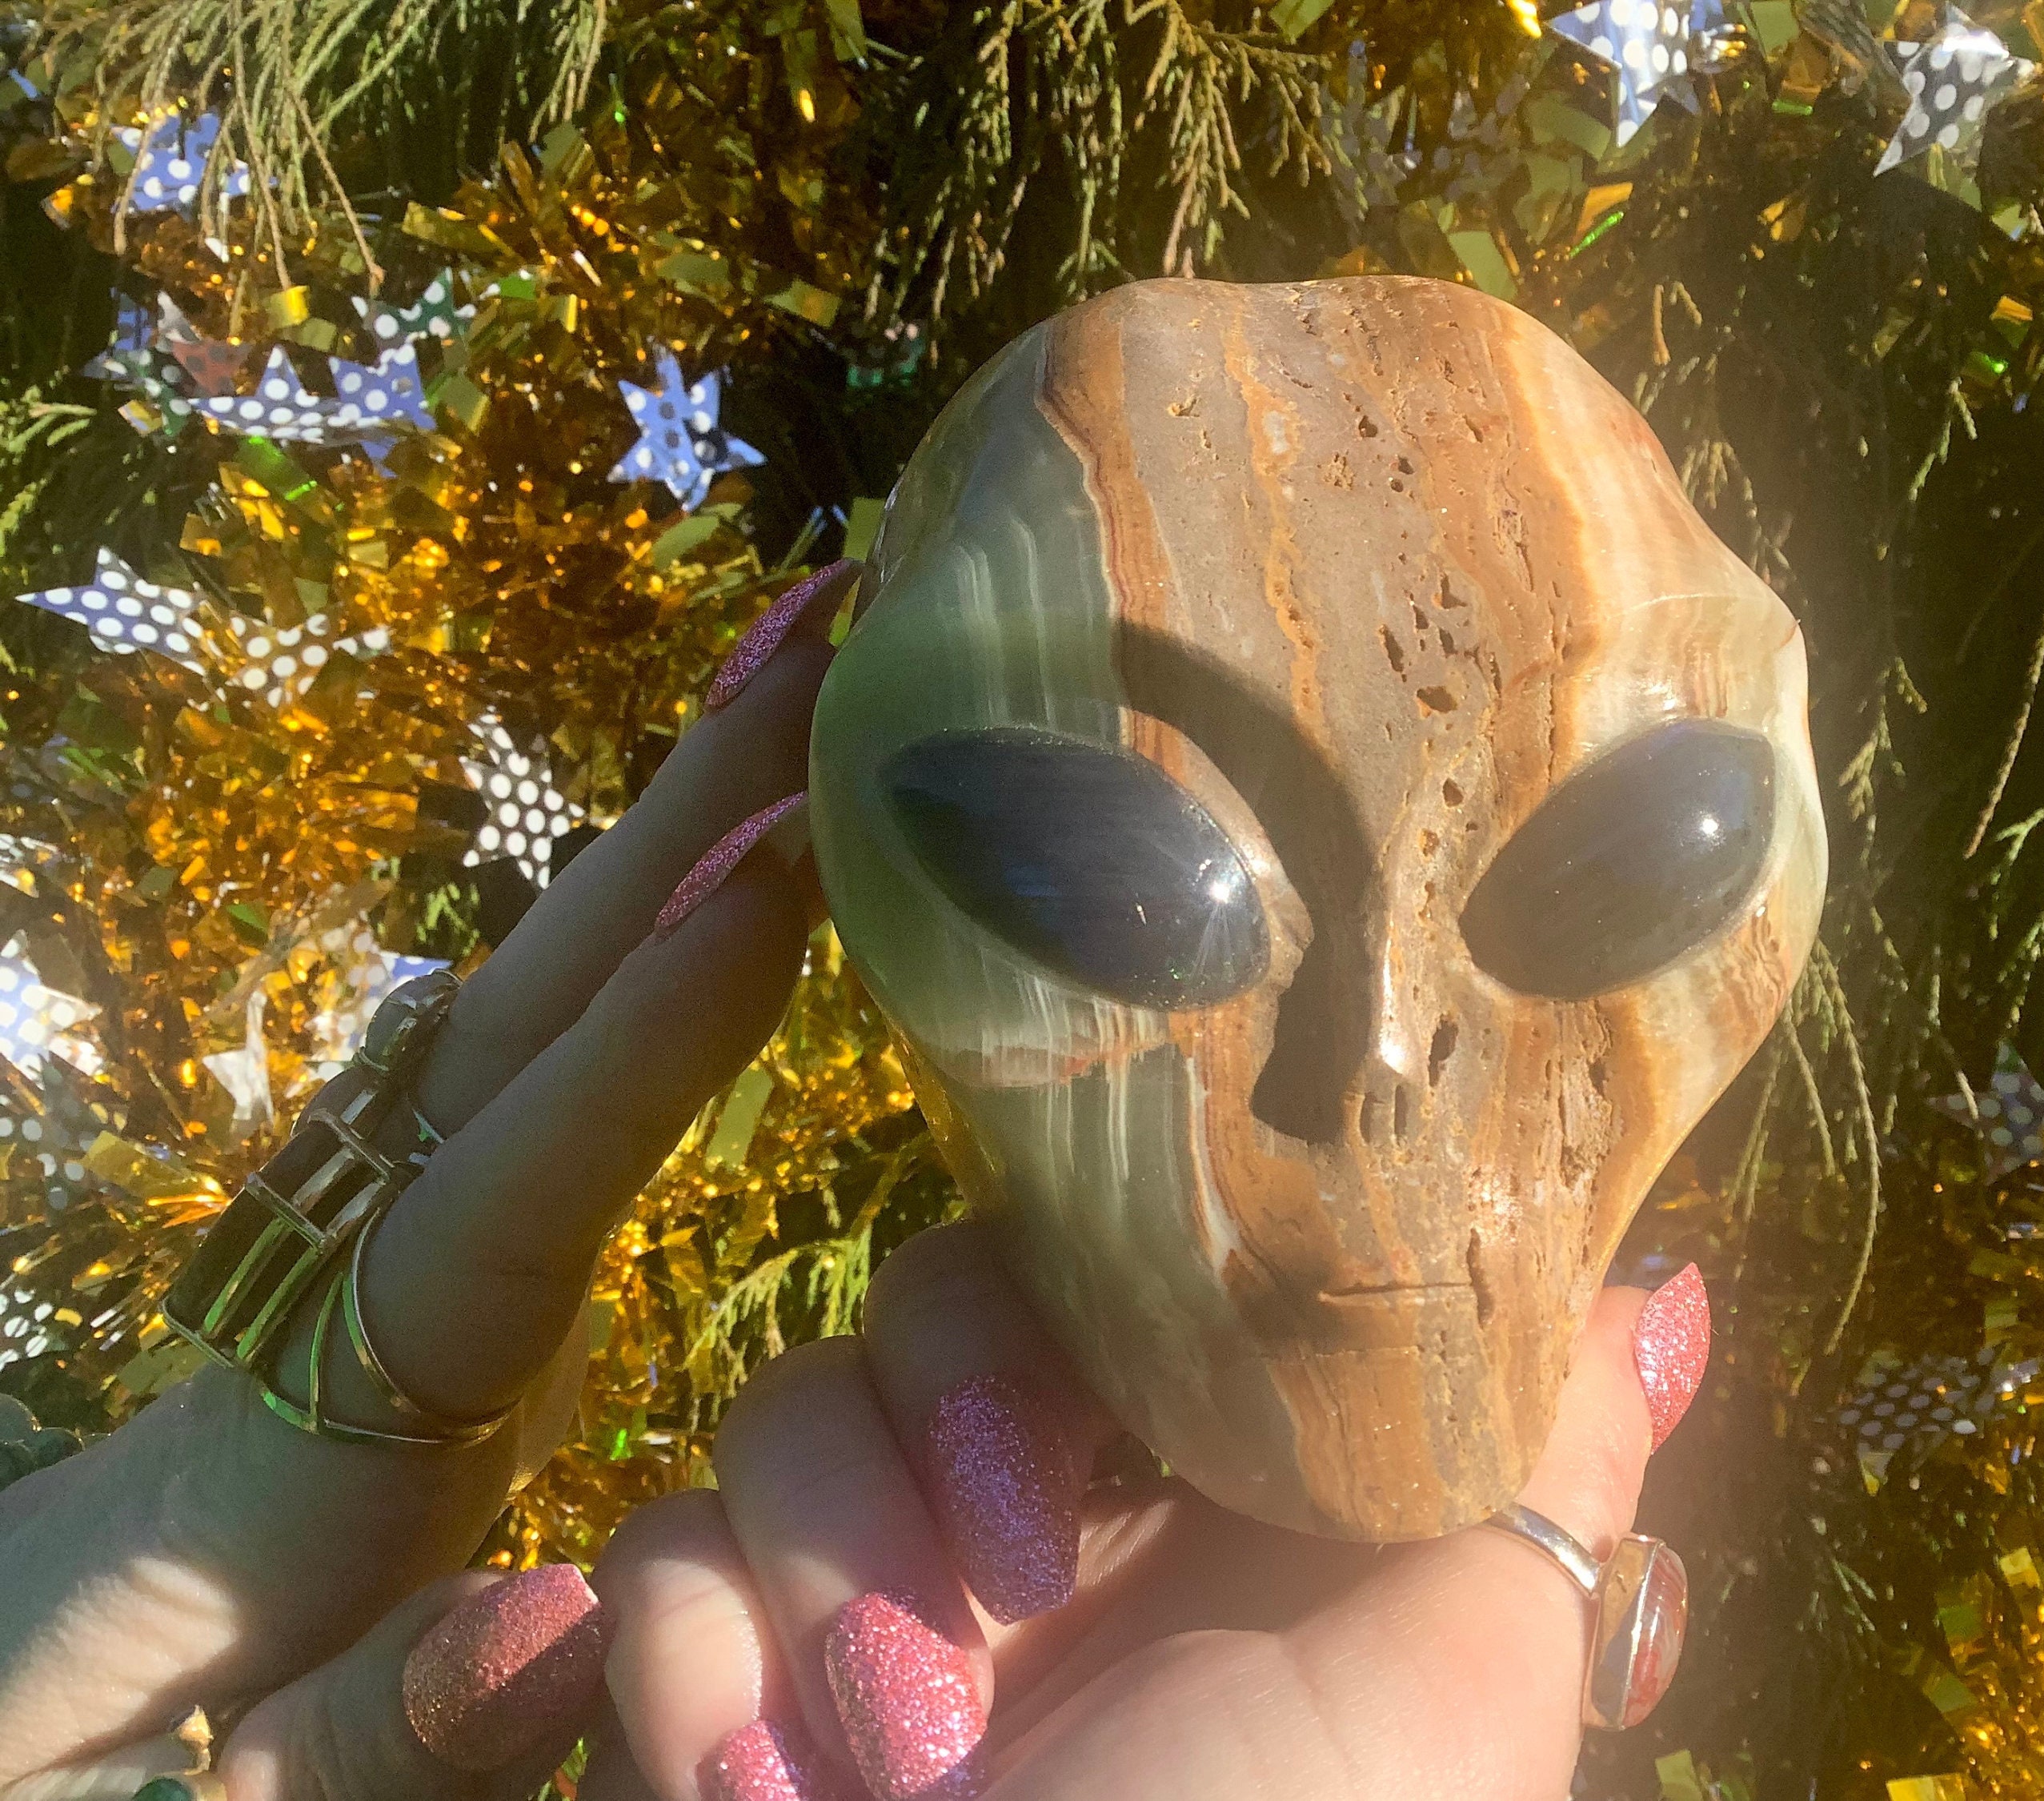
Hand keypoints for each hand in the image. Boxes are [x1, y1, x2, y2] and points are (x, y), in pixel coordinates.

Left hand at [0, 563, 862, 1800]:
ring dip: (683, 835)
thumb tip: (585, 1613)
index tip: (780, 882)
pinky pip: (559, 1056)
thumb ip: (384, 1740)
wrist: (19, 1709)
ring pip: (538, 1005)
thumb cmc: (97, 1770)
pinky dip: (664, 930)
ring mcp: (393, 1238)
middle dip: (682, 829)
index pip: (492, 1202)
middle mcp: (349, 1273)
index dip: (642, 1053)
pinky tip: (751, 847)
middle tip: (832, 635)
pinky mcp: (446, 1245)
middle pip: (518, 1024)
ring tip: (814, 672)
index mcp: (294, 1427)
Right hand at [582, 1223, 1706, 1800]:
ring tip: (906, 1755)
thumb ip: (1546, 1458)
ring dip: (828, 1568)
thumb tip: (1638, 1276)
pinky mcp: (730, 1682)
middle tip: (1013, 1588)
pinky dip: (696, 1660)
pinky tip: (767, 1790)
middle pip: (936, 1301)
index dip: (1102, 1288)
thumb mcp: (1462, 1683)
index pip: (1133, 1262)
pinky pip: (659, 1550)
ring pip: (787, 1409)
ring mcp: (883, 1604)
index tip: (1122, 1404)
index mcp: (1227, 1501)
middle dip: (946, 1427)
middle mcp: (1060, 1529)